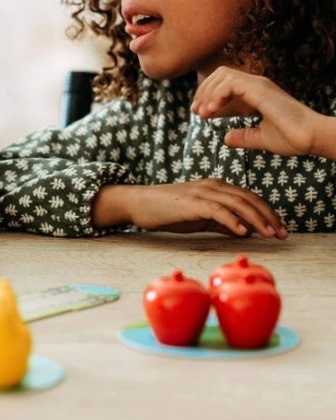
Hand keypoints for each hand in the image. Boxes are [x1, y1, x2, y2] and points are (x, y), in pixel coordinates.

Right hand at [93, 180, 286, 238]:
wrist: (138, 203)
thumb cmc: (166, 211)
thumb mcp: (199, 216)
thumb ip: (220, 221)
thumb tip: (243, 230)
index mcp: (215, 186)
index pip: (249, 197)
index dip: (268, 212)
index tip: (280, 229)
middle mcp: (211, 185)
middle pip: (248, 198)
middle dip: (269, 216)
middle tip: (282, 234)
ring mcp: (201, 192)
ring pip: (237, 203)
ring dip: (257, 219)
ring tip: (269, 234)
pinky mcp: (190, 202)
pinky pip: (217, 210)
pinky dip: (232, 220)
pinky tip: (243, 232)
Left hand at [192, 66, 319, 155]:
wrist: (313, 138)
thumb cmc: (293, 138)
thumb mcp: (261, 138)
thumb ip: (244, 136)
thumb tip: (226, 138)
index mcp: (257, 92)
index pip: (225, 81)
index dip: (208, 94)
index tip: (199, 113)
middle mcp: (257, 84)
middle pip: (220, 74)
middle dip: (203, 91)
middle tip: (196, 112)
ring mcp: (259, 85)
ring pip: (223, 75)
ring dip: (208, 93)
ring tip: (203, 114)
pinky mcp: (261, 90)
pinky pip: (231, 84)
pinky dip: (217, 95)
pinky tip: (212, 111)